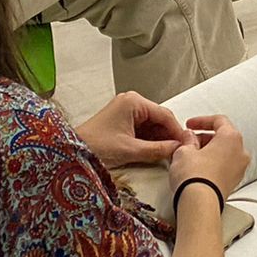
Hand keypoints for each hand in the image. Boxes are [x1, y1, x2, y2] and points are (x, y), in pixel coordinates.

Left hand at [78, 92, 194, 168]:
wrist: (71, 154)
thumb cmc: (94, 146)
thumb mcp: (130, 150)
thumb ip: (158, 149)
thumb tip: (177, 149)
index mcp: (133, 101)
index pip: (164, 114)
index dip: (177, 131)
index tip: (185, 144)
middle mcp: (130, 102)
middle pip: (159, 119)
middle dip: (168, 135)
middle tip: (178, 150)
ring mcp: (126, 111)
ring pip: (152, 125)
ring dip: (159, 139)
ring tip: (168, 153)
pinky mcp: (122, 122)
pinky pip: (142, 130)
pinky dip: (149, 140)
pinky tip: (155, 151)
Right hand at [170, 115, 250, 202]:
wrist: (200, 204)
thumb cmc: (195, 176)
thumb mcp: (184, 151)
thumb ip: (188, 139)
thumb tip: (189, 137)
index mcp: (232, 138)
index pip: (219, 121)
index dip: (201, 121)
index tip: (190, 125)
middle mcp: (241, 152)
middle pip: (223, 137)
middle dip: (205, 137)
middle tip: (188, 142)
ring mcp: (239, 169)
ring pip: (225, 153)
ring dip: (209, 151)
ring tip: (190, 156)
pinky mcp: (234, 182)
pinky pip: (225, 167)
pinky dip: (213, 164)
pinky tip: (198, 169)